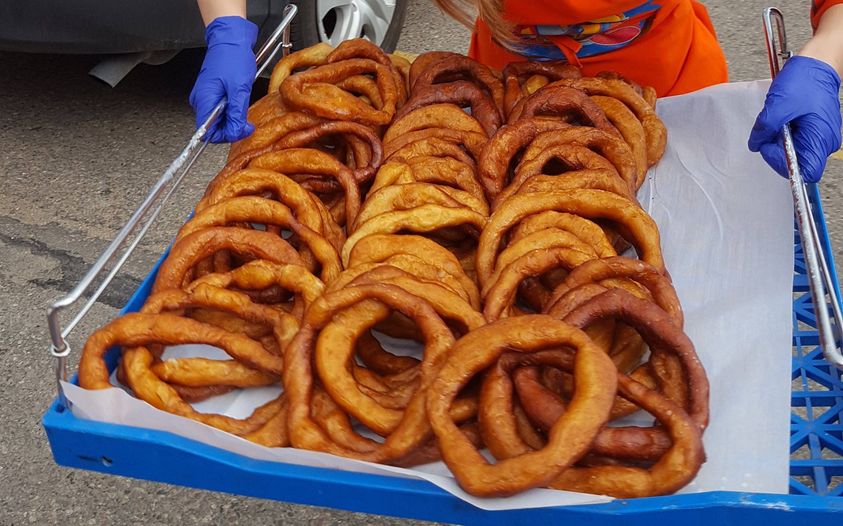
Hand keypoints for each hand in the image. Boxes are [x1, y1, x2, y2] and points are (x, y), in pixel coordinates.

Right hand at [189, 16, 257, 142]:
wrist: (231, 39)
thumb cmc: (233, 58)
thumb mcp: (240, 89)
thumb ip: (237, 113)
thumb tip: (236, 131)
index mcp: (204, 100)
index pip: (208, 133)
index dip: (226, 135)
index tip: (242, 130)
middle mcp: (200, 100)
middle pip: (213, 128)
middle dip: (231, 128)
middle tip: (247, 122)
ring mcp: (204, 96)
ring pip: (218, 120)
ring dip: (232, 119)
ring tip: (242, 106)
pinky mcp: (211, 92)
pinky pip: (219, 110)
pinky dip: (230, 110)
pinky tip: (238, 102)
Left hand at [748, 56, 841, 182]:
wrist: (818, 62)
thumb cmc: (805, 80)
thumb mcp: (778, 106)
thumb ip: (764, 129)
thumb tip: (755, 143)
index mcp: (820, 139)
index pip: (805, 172)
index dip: (782, 164)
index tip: (769, 146)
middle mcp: (824, 141)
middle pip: (797, 161)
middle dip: (777, 149)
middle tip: (770, 130)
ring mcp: (821, 134)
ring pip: (795, 150)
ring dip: (780, 139)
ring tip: (778, 119)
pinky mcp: (815, 128)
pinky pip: (797, 139)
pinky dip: (785, 132)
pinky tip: (783, 118)